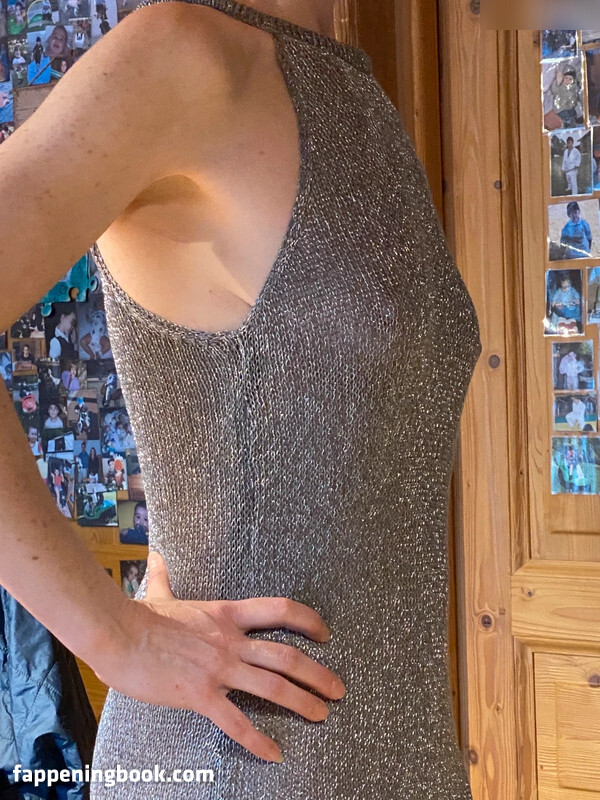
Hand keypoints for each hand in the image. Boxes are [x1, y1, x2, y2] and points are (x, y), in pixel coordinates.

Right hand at [93, 552, 345, 762]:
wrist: (118, 636)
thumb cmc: (139, 617)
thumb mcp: (160, 594)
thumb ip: (164, 577)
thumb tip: (155, 558)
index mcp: (227, 614)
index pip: (280, 610)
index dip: (309, 620)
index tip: (325, 633)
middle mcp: (230, 641)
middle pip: (287, 655)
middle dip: (318, 673)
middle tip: (338, 689)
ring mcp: (218, 668)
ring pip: (272, 686)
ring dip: (303, 702)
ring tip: (322, 715)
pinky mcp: (201, 695)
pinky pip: (236, 722)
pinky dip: (258, 740)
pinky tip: (274, 754)